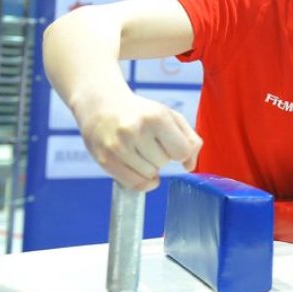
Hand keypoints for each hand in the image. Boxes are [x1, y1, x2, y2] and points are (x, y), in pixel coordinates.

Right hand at [77, 91, 202, 190]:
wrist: (102, 107)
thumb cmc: (141, 113)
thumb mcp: (170, 116)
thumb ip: (190, 139)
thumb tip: (190, 166)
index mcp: (156, 117)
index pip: (182, 152)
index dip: (180, 151)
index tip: (172, 144)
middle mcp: (136, 131)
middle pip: (164, 163)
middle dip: (162, 156)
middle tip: (150, 143)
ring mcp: (119, 147)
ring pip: (150, 175)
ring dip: (150, 167)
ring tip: (140, 150)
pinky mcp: (106, 161)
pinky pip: (135, 184)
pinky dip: (143, 182)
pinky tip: (141, 168)